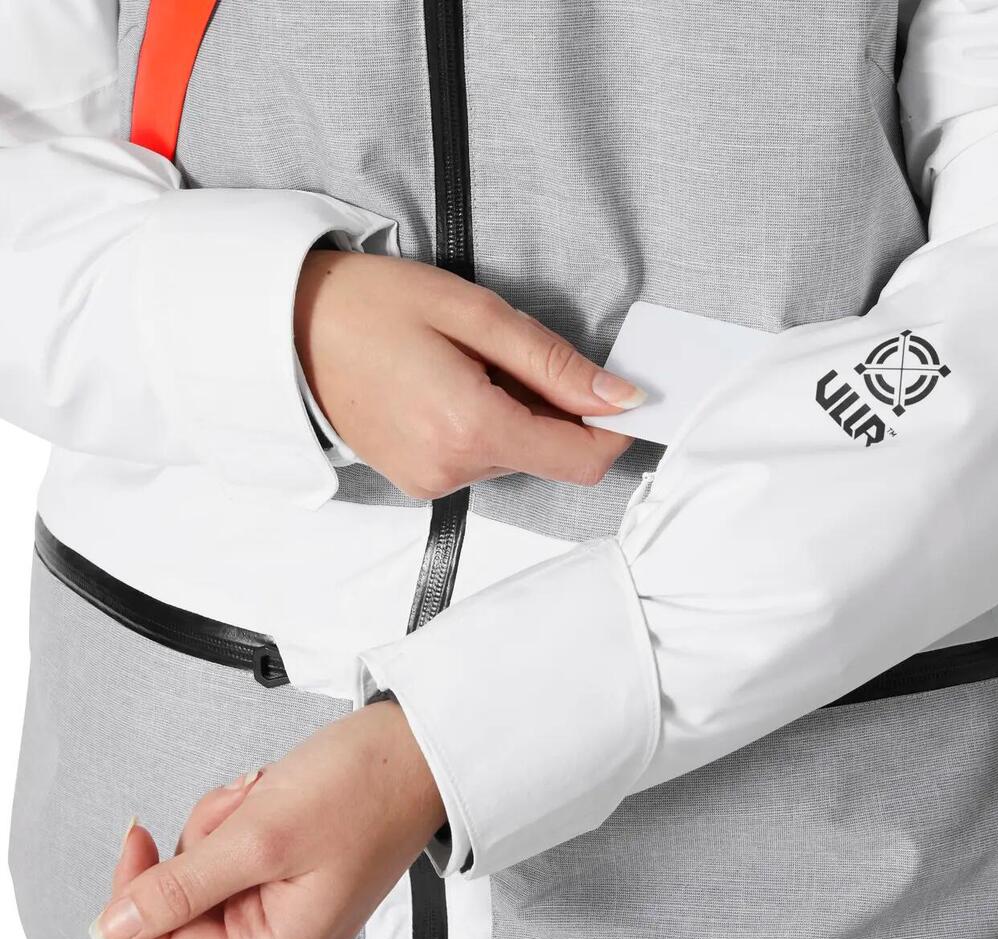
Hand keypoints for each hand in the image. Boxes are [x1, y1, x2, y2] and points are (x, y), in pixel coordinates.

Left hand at [88, 701, 444, 938]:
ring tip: (271, 793)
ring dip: (230, 818)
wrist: (419, 745)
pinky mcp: (301, 865)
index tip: (141, 831)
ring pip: (214, 864)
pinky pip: (244, 846)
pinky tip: (280, 793)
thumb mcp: (260, 835)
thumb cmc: (365, 787)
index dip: (142, 886)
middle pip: (190, 897)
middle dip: (207, 836)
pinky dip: (251, 812)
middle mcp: (288, 935)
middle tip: (248, 802)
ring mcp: (296, 900)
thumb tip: (111, 927)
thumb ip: (180, 886)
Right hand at [294, 250, 645, 498]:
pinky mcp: (416, 480)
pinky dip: (487, 426)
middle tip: (510, 351)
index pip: (581, 459)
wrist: (287, 326)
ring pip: (514, 457)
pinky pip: (479, 460)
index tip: (620, 390)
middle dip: (556, 409)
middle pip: (548, 455)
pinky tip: (452, 385)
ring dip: (517, 414)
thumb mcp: (474, 314)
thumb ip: (553, 363)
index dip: (614, 428)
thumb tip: (620, 396)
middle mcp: (451, 471)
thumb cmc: (371, 305)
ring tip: (468, 363)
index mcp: (471, 429)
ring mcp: (430, 482)